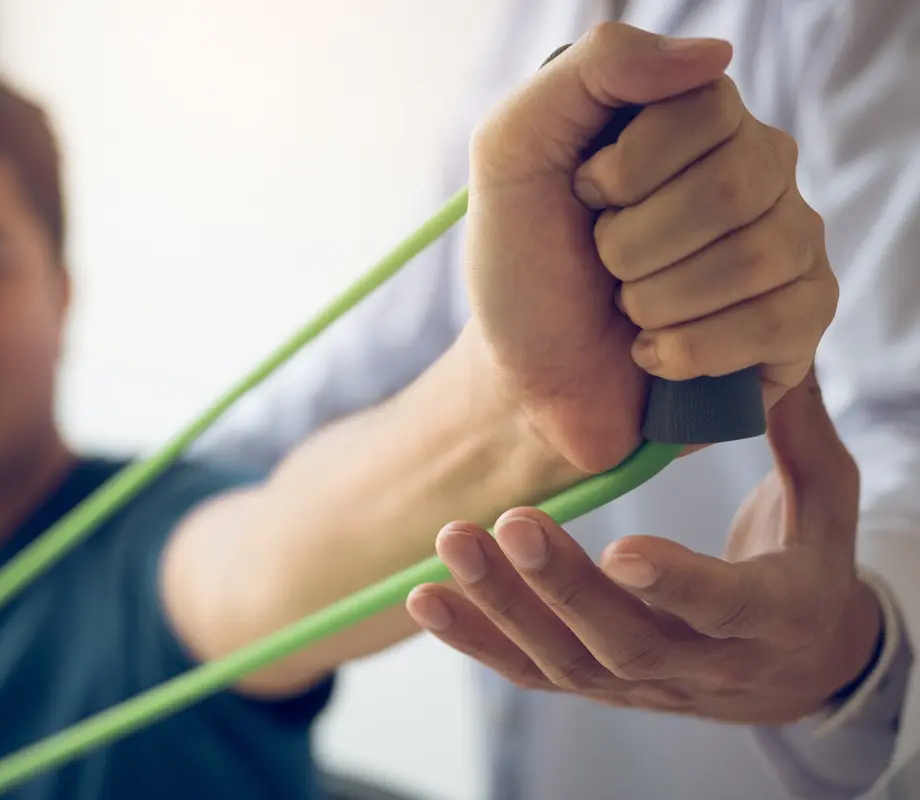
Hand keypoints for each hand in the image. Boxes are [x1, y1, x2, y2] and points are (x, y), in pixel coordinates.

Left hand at [406, 370, 883, 724]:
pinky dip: (476, 639)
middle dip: (562, 585)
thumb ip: (803, 438)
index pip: (723, 607)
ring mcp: (641, 681)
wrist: (794, 667)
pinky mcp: (597, 683)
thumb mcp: (828, 508)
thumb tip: (781, 358)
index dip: (676, 583)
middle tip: (511, 521)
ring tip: (451, 544)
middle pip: (624, 639)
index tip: (622, 546)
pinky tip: (427, 600)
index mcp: (772, 615)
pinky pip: (531, 671)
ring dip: (502, 607)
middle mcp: (702, 662)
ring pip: (565, 660)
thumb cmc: (810, 568)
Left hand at [463, 23, 835, 472]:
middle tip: (603, 266)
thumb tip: (714, 55)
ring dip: (657, 302)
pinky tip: (656, 353)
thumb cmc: (523, 270)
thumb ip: (592, 71)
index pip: (707, 108)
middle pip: (736, 185)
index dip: (629, 170)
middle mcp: (755, 168)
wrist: (526, 382)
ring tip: (627, 311)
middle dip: (634, 245)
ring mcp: (789, 240)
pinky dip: (691, 350)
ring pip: (759, 256)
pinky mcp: (802, 315)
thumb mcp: (513, 153)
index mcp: (692, 119)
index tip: (584, 198)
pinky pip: (780, 320)